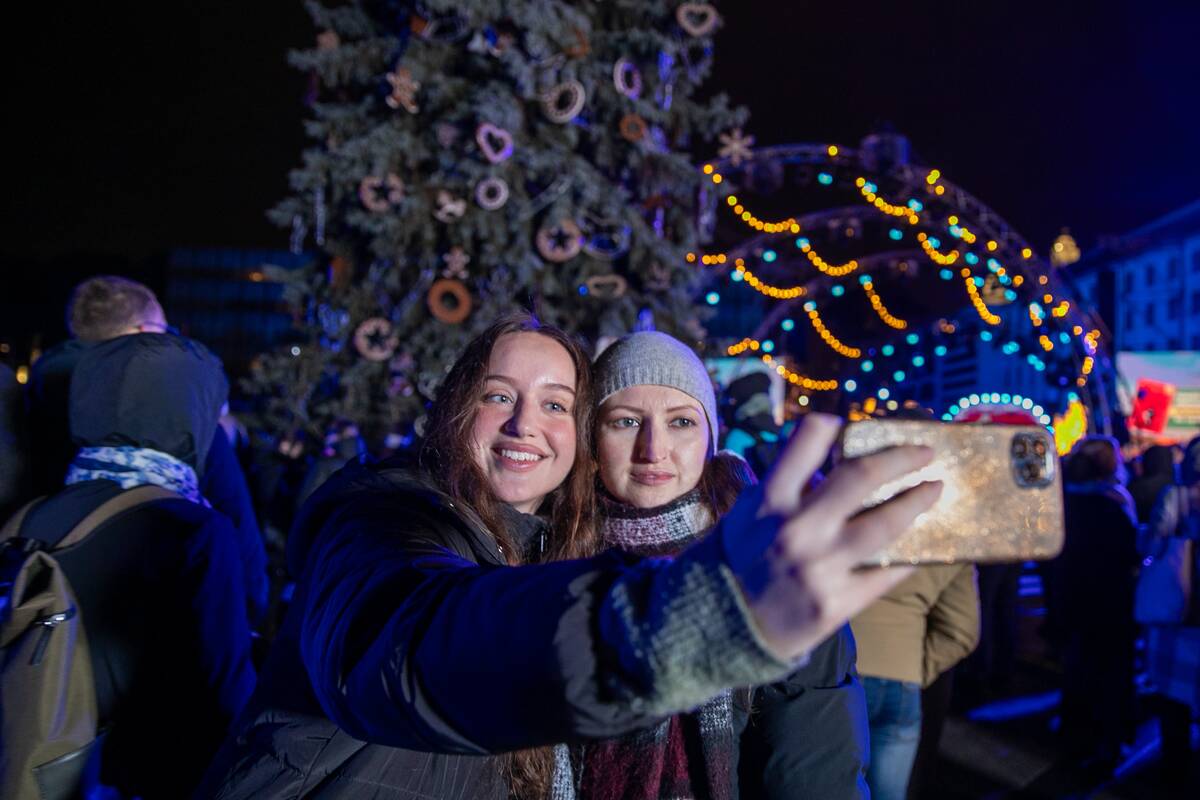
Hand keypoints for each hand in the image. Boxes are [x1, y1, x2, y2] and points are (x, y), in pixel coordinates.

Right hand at [723, 413, 940, 659]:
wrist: (721, 628)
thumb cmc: (737, 563)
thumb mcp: (746, 514)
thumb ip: (784, 488)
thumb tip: (829, 464)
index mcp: (770, 500)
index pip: (807, 440)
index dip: (833, 424)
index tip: (853, 421)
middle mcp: (796, 529)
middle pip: (861, 476)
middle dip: (901, 458)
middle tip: (924, 452)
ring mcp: (819, 568)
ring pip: (886, 525)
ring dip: (918, 502)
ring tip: (934, 489)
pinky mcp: (837, 604)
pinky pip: (886, 573)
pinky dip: (909, 555)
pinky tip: (922, 543)